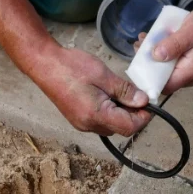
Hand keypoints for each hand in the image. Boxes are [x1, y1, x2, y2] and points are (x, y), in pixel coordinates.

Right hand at [0, 0, 150, 136]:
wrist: (44, 65)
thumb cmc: (71, 67)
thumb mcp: (104, 75)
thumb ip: (125, 91)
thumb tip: (143, 101)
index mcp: (96, 115)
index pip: (130, 127)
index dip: (143, 117)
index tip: (148, 103)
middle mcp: (89, 125)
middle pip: (121, 129)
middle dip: (132, 115)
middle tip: (135, 94)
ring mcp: (82, 124)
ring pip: (111, 126)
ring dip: (120, 113)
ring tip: (119, 92)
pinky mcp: (78, 119)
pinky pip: (100, 121)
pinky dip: (109, 111)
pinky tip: (106, 95)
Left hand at [134, 2, 192, 95]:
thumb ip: (175, 43)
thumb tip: (156, 56)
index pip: (165, 86)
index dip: (149, 78)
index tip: (138, 62)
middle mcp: (192, 76)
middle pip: (164, 79)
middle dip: (149, 65)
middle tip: (140, 45)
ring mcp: (192, 72)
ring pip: (168, 72)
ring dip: (154, 58)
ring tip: (145, 40)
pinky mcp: (191, 66)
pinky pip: (174, 65)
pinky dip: (163, 55)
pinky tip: (156, 41)